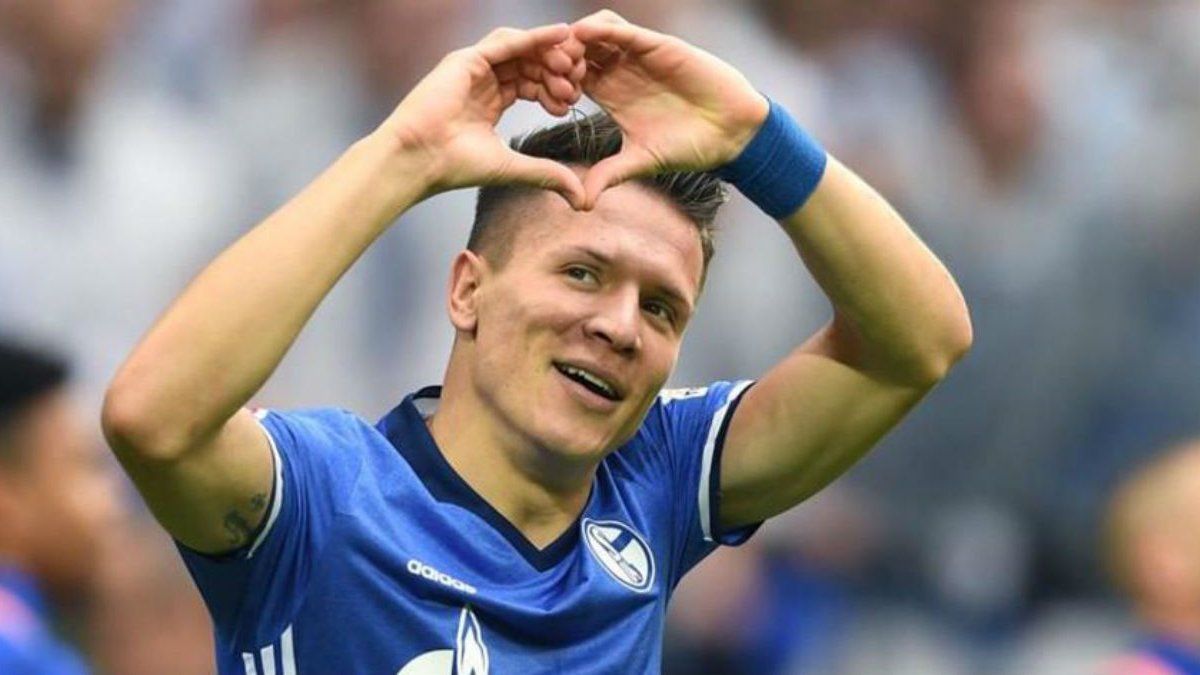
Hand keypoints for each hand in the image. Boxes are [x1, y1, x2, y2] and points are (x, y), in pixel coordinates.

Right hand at [379, 24, 588, 207]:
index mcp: (490, 102)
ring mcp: (472, 68)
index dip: (553, 89)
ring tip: (570, 64)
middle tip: (577, 83)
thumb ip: (547, 174)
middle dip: (555, 71)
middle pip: (528, 64)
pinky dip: (533, 36)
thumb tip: (581, 198)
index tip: (573, 102)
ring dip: (548, 54)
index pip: (529, 84)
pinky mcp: (466, 59)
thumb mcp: (513, 167)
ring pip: (520, 49)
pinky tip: (559, 34)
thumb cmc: (455, 166)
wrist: (420, 160)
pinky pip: (506, 42)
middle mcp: (481, 81)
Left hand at [571, 11, 770, 207]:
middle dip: (559, 59)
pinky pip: (623, 29)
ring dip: (575, 42)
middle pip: (577, 51)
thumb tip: (579, 205)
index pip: (570, 78)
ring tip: (567, 62)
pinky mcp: (657, 46)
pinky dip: (600, 28)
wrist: (730, 134)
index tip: (548, 102)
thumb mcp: (641, 161)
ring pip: (595, 32)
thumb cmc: (690, 146)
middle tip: (552, 78)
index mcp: (611, 95)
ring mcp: (638, 56)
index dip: (553, 84)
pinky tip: (584, 36)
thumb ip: (609, 175)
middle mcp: (621, 71)